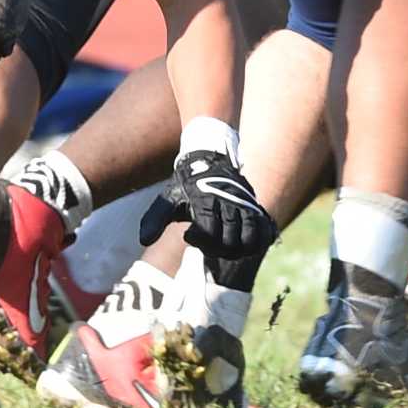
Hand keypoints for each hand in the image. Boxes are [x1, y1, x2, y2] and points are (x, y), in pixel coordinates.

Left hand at [140, 121, 276, 259]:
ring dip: (236, 249)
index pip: (209, 233)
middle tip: (206, 241)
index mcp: (206, 200)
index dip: (200, 241)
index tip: (189, 234)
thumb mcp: (168, 198)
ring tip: (223, 245)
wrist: (209, 157)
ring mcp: (245, 205)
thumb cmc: (187, 183)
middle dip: (215, 248)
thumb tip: (144, 240)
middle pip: (230, 242)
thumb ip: (155, 218)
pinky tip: (241, 244)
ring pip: (250, 239)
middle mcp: (229, 202)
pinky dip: (256, 243)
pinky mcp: (255, 208)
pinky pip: (264, 232)